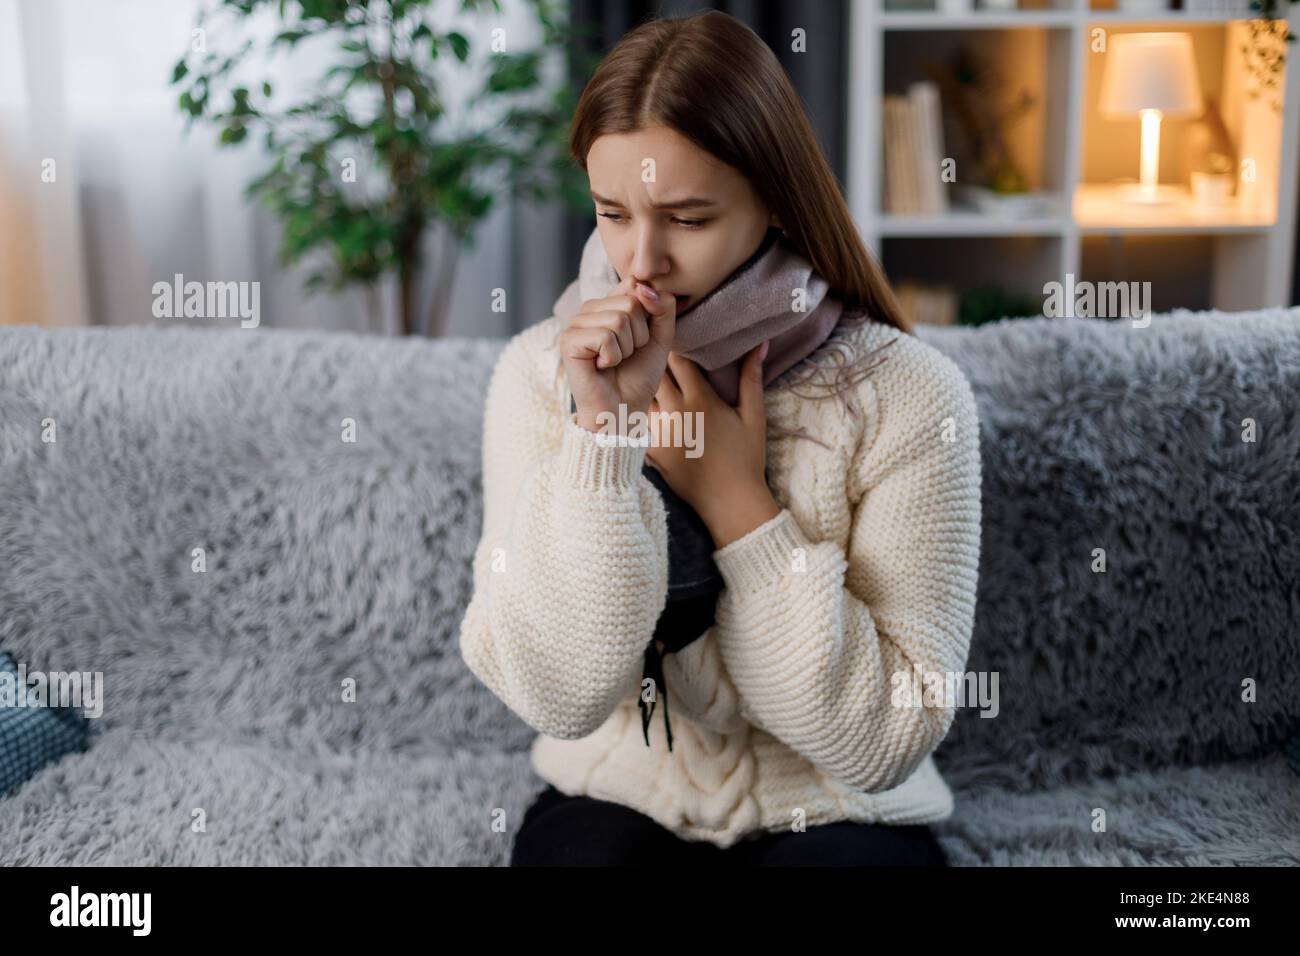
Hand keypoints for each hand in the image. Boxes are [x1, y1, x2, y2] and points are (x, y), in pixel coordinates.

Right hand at [560, 272, 676, 433]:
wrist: (623, 409)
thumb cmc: (638, 376)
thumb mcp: (660, 338)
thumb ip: (662, 307)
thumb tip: (642, 285)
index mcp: (608, 304)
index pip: (635, 286)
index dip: (648, 315)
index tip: (641, 339)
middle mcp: (590, 309)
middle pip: (630, 303)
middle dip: (639, 336)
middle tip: (626, 355)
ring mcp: (576, 323)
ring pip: (619, 319)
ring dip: (626, 348)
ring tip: (614, 362)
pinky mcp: (568, 340)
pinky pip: (605, 337)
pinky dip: (612, 357)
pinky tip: (601, 367)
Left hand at [646, 342, 780, 548]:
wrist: (729, 501)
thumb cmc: (746, 459)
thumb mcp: (754, 416)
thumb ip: (752, 377)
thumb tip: (760, 343)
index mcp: (700, 399)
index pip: (677, 358)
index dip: (674, 343)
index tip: (672, 334)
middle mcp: (675, 411)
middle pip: (654, 372)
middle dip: (653, 359)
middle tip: (651, 346)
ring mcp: (660, 431)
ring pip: (641, 395)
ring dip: (641, 383)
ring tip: (639, 371)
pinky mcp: (650, 450)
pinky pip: (636, 422)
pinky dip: (637, 410)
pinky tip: (635, 402)